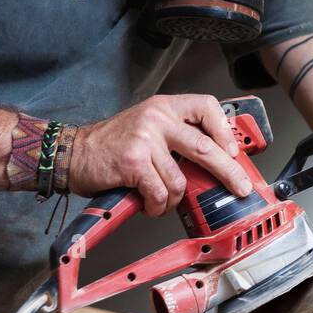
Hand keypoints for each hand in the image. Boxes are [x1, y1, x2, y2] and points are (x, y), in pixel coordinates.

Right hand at [69, 94, 252, 216]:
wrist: (73, 153)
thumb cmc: (112, 145)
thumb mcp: (148, 126)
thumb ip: (177, 134)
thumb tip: (214, 157)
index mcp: (165, 107)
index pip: (207, 106)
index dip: (224, 130)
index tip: (233, 152)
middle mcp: (157, 118)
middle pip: (205, 146)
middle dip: (228, 172)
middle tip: (240, 186)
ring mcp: (145, 139)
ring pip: (180, 179)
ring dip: (174, 199)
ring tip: (162, 201)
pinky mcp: (134, 162)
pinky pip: (160, 192)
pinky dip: (157, 206)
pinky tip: (149, 205)